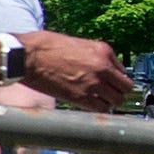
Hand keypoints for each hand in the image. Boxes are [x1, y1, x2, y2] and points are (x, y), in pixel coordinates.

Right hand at [16, 32, 130, 110]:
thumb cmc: (45, 47)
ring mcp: (93, 83)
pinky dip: (98, 109)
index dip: (116, 78)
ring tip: (99, 101)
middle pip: (125, 87)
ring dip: (109, 102)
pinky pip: (101, 109)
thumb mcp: (76, 43)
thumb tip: (99, 67)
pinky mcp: (81, 97)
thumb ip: (92, 56)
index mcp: (103, 50)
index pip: (123, 70)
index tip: (110, 83)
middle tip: (108, 94)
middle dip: (118, 91)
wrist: (27, 56)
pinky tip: (90, 105)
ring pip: (116, 101)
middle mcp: (103, 66)